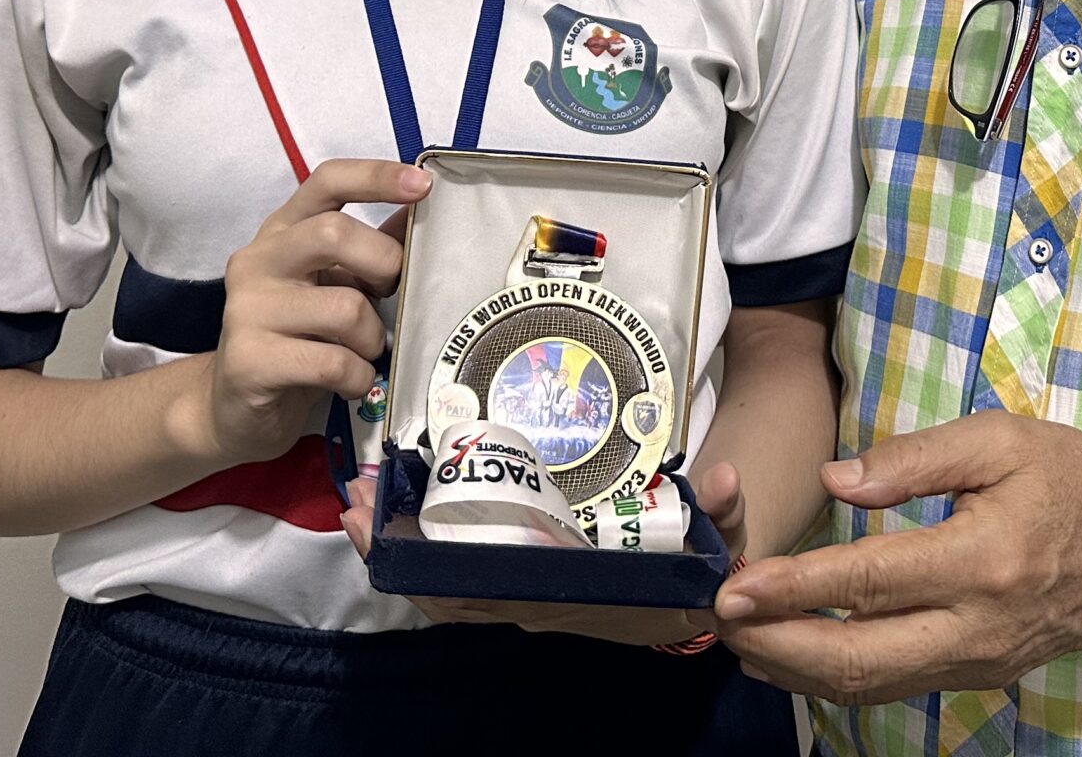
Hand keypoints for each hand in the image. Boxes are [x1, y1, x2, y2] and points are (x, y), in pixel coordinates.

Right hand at [187, 157, 424, 468]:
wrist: (232, 410)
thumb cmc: (297, 340)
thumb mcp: (332, 285)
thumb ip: (370, 249)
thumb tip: (420, 210)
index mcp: (282, 231)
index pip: (327, 181)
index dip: (376, 177)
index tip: (423, 184)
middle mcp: (258, 260)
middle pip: (334, 234)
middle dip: (383, 265)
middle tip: (389, 296)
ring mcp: (247, 309)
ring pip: (345, 308)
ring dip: (373, 338)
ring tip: (362, 353)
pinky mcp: (249, 361)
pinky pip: (333, 363)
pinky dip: (359, 377)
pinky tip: (351, 382)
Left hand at [338, 461, 748, 646]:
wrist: (700, 597)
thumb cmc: (699, 565)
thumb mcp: (721, 537)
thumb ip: (726, 510)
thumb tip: (726, 479)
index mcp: (571, 591)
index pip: (489, 588)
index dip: (432, 566)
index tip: (388, 528)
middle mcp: (537, 600)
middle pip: (446, 587)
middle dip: (395, 548)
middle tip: (355, 497)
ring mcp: (523, 595)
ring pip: (442, 583)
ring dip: (399, 547)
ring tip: (359, 497)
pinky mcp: (520, 581)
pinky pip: (457, 575)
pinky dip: (421, 549)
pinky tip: (398, 511)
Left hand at [712, 411, 1081, 704]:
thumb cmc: (1073, 480)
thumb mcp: (1002, 440)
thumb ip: (915, 458)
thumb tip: (837, 479)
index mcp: (982, 559)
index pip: (870, 581)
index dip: (796, 587)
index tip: (736, 586)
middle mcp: (976, 626)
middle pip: (860, 659)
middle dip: (778, 645)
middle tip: (722, 623)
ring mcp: (978, 663)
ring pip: (872, 685)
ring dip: (798, 669)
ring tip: (741, 640)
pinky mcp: (979, 676)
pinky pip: (896, 686)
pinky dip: (837, 676)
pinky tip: (796, 654)